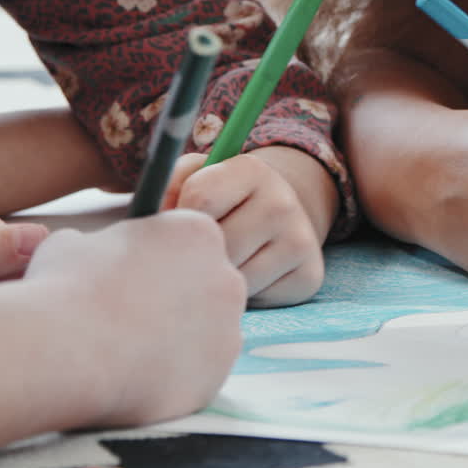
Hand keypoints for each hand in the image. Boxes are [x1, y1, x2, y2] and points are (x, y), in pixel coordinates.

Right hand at [0, 209, 246, 463]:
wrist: (64, 349)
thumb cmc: (65, 287)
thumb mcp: (75, 243)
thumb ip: (102, 245)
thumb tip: (91, 254)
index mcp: (199, 233)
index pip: (189, 245)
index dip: (156, 262)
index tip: (132, 278)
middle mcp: (227, 278)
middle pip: (205, 289)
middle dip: (174, 302)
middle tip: (130, 319)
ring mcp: (228, 330)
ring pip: (205, 335)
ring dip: (175, 341)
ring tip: (127, 351)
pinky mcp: (217, 376)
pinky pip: (197, 375)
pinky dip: (172, 378)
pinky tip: (136, 378)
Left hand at [162, 147, 329, 306]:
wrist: (276, 216)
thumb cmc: (220, 200)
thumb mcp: (192, 178)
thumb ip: (166, 185)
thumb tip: (157, 219)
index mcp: (251, 170)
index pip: (199, 200)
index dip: (180, 216)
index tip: (181, 221)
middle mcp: (283, 202)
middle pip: (219, 244)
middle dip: (198, 253)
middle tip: (197, 250)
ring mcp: (301, 241)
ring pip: (236, 277)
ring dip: (217, 278)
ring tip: (218, 264)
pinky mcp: (309, 276)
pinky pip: (257, 298)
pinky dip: (241, 296)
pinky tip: (243, 278)